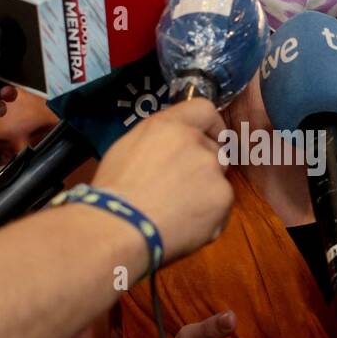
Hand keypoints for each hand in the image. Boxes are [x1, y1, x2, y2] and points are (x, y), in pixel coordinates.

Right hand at [95, 100, 233, 264]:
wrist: (120, 227)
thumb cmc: (113, 192)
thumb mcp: (127, 148)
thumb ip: (158, 141)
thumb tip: (169, 148)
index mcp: (170, 126)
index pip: (204, 110)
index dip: (212, 125)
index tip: (212, 137)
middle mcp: (195, 142)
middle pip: (214, 150)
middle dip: (203, 167)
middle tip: (180, 189)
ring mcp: (212, 169)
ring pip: (218, 180)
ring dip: (205, 193)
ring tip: (177, 213)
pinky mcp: (223, 198)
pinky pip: (221, 208)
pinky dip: (208, 219)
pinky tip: (183, 227)